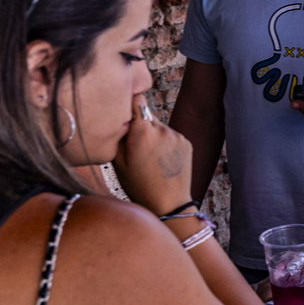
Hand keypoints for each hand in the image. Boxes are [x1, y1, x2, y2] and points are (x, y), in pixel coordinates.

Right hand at [114, 93, 193, 214]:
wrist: (169, 205)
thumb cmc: (138, 186)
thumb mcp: (117, 161)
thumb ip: (117, 134)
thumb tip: (117, 116)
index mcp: (142, 132)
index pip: (135, 99)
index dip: (127, 105)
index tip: (123, 115)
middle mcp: (162, 129)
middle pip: (146, 114)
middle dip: (139, 125)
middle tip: (135, 146)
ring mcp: (177, 135)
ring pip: (158, 126)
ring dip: (152, 135)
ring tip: (149, 158)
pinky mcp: (187, 141)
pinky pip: (170, 135)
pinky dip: (165, 143)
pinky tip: (161, 161)